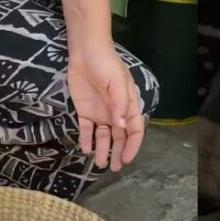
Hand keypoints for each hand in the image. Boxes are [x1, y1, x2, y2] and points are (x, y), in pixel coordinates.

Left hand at [68, 45, 144, 171]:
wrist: (85, 52)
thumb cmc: (107, 65)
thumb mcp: (117, 83)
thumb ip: (119, 105)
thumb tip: (121, 127)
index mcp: (127, 106)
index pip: (134, 131)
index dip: (132, 146)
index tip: (126, 159)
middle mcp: (115, 113)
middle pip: (119, 138)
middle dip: (117, 153)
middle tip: (113, 168)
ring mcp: (100, 113)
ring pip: (103, 137)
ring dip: (102, 150)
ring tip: (99, 164)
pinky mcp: (84, 112)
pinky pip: (86, 130)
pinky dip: (86, 140)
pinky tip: (86, 150)